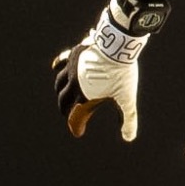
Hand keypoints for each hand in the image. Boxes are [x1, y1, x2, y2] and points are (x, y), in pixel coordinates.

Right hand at [52, 19, 146, 141]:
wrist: (118, 47)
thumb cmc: (122, 74)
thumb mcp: (127, 98)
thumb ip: (128, 119)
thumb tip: (129, 138)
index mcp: (84, 96)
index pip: (75, 116)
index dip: (76, 126)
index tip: (78, 132)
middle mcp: (74, 83)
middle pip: (63, 99)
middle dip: (64, 108)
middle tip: (66, 112)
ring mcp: (72, 67)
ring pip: (60, 81)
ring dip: (60, 90)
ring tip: (63, 93)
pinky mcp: (74, 54)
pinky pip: (60, 61)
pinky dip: (57, 66)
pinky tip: (55, 67)